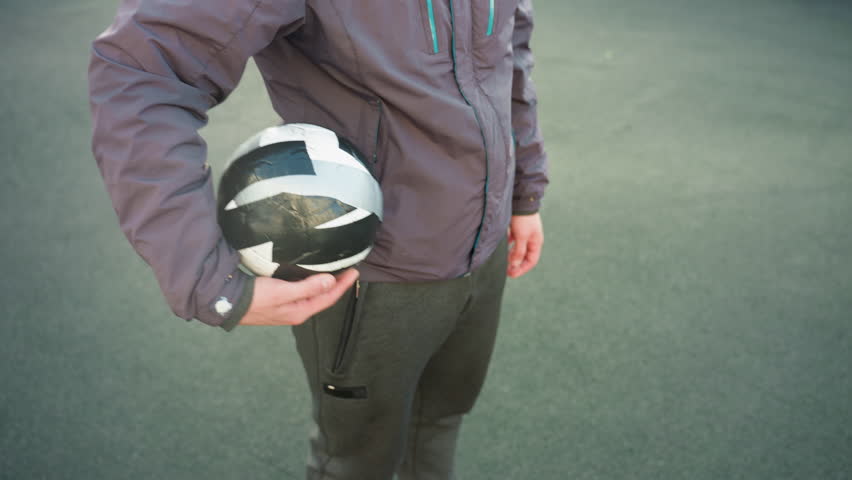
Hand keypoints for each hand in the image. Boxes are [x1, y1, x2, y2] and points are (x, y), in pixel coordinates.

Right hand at [238, 269, 359, 325]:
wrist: (228, 302)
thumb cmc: (255, 298)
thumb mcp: (283, 291)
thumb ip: (308, 287)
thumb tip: (330, 282)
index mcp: (300, 311)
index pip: (328, 297)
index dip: (343, 285)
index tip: (354, 271)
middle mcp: (297, 311)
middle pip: (323, 297)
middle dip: (337, 285)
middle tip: (348, 270)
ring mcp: (288, 308)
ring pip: (313, 295)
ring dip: (324, 284)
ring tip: (335, 271)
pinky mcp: (280, 301)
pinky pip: (302, 292)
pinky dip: (311, 283)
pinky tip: (311, 275)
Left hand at [507, 213, 543, 277]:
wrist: (521, 201)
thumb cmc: (524, 219)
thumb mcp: (521, 237)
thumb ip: (518, 251)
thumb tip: (515, 264)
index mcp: (536, 243)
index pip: (531, 261)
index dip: (522, 269)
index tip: (511, 274)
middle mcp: (531, 240)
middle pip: (524, 256)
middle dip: (515, 264)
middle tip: (505, 270)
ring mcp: (524, 234)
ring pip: (517, 249)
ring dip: (511, 255)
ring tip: (502, 260)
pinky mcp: (517, 229)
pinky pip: (513, 241)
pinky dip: (508, 245)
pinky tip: (502, 245)